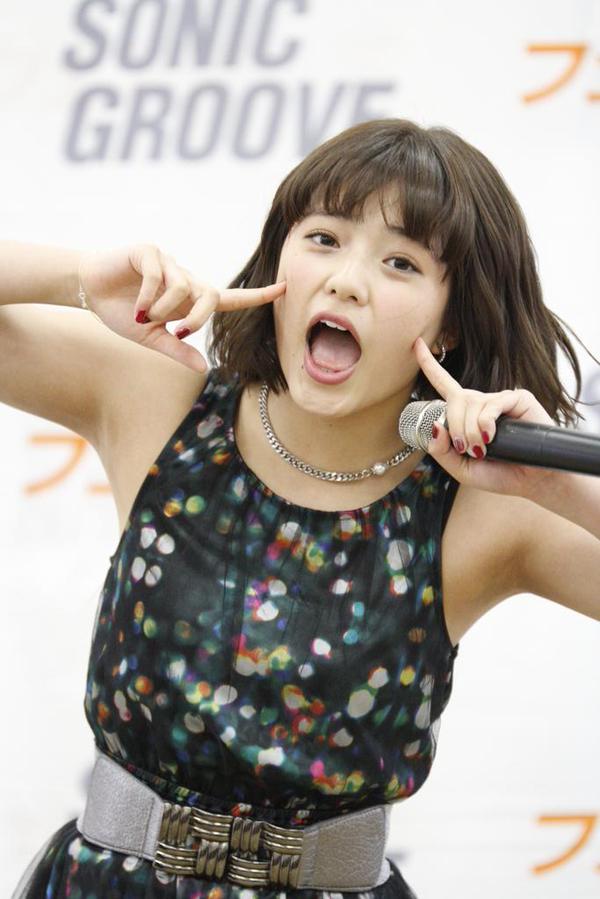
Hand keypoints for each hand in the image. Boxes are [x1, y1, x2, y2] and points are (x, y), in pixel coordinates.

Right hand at [78, 244, 285, 372]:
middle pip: (211, 296)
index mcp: (189, 299)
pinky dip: (147, 297)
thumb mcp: (150, 338)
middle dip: (198, 318)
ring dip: (164, 309)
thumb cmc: (122, 312)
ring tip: (144, 317)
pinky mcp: (149, 251)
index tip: (284, 288)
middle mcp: (185, 279)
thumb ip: (177, 349)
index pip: (230, 297)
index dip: (257, 295)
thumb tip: (204, 369)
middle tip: (178, 331)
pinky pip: (158, 275)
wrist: (89, 289)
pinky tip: (134, 308)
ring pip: (184, 286)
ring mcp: (168, 262)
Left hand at [413, 336, 558, 499]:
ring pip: (471, 405)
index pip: (443, 384)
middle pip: (454, 401)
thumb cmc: (498, 474)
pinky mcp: (517, 399)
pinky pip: (492, 405)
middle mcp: (481, 402)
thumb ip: (442, 452)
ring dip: (471, 432)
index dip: (429, 365)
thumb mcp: (461, 469)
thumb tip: (435, 426)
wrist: (532, 481)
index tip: (416, 344)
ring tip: (484, 450)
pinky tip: (491, 437)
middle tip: (467, 450)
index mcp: (465, 414)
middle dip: (456, 428)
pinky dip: (486, 423)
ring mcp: (499, 399)